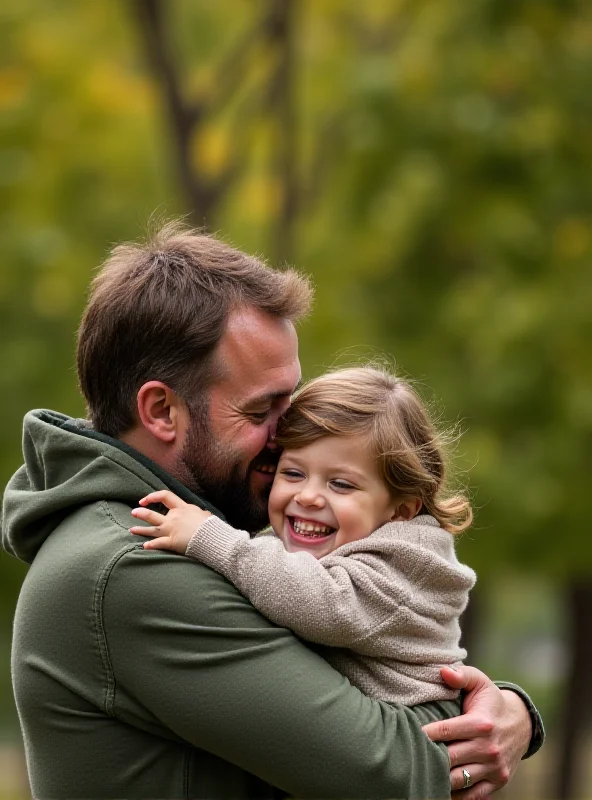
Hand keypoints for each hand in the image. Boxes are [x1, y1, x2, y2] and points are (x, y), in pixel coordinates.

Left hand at [129, 490, 211, 553]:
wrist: (214, 537)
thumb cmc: (212, 526)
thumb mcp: (206, 515)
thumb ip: (200, 514)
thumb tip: (203, 513)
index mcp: (183, 508)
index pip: (165, 496)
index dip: (153, 496)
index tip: (145, 500)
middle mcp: (174, 518)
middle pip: (153, 514)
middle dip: (141, 513)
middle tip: (133, 512)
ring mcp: (172, 530)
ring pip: (151, 529)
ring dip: (140, 530)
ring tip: (131, 529)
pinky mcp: (172, 542)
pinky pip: (158, 544)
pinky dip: (150, 545)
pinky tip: (144, 546)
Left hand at [422, 665, 530, 798]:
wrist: (521, 723)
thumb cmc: (491, 701)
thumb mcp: (479, 682)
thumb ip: (461, 675)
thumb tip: (443, 672)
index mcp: (481, 723)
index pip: (446, 731)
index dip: (425, 734)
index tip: (409, 733)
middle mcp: (489, 748)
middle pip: (450, 758)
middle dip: (429, 757)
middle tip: (408, 755)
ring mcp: (494, 767)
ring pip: (459, 780)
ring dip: (439, 778)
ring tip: (420, 772)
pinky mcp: (498, 781)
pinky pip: (474, 795)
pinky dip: (456, 796)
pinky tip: (439, 789)